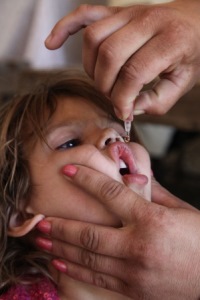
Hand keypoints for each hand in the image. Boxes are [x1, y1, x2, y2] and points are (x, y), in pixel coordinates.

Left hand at [36, 165, 199, 298]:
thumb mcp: (182, 211)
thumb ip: (155, 194)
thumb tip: (136, 175)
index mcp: (152, 219)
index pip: (111, 193)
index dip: (86, 179)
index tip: (67, 171)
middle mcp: (138, 245)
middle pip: (89, 232)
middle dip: (61, 225)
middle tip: (40, 219)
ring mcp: (133, 271)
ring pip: (87, 257)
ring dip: (61, 248)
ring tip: (42, 241)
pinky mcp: (133, 290)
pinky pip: (97, 278)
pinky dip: (75, 270)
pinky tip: (60, 263)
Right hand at [45, 0, 199, 119]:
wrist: (196, 20)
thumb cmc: (191, 53)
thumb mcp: (183, 83)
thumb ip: (157, 101)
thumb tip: (128, 108)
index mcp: (171, 39)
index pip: (134, 72)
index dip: (123, 99)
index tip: (123, 112)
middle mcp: (147, 20)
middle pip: (110, 55)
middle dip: (106, 86)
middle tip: (114, 98)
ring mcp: (128, 12)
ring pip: (93, 39)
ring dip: (91, 68)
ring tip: (104, 81)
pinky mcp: (116, 11)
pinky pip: (84, 15)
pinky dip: (64, 28)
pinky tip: (52, 43)